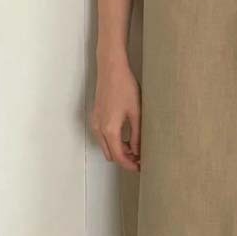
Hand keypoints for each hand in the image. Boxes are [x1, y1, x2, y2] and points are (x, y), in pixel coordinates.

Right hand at [90, 53, 140, 171]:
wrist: (111, 69)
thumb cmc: (125, 87)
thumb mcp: (136, 113)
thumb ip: (137, 134)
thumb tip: (138, 151)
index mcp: (109, 129)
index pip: (118, 156)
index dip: (130, 165)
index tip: (141, 167)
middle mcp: (99, 128)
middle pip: (110, 154)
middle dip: (124, 159)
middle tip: (141, 158)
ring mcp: (95, 122)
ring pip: (106, 145)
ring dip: (119, 149)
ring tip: (136, 146)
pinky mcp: (96, 116)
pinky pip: (103, 136)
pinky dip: (113, 140)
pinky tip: (127, 135)